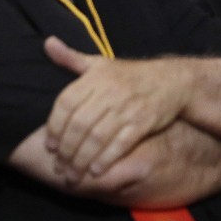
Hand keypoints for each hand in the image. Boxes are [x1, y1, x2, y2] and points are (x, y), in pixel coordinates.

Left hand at [43, 37, 184, 181]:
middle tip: (59, 167)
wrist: (172, 80)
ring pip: (97, 137)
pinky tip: (96, 171)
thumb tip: (47, 44)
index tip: (49, 146)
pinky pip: (121, 143)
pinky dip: (106, 159)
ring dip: (82, 160)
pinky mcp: (143, 121)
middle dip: (66, 150)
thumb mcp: (101, 62)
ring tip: (73, 176)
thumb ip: (71, 58)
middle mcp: (110, 91)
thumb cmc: (131, 74)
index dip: (54, 127)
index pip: (66, 103)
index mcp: (96, 77)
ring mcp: (127, 107)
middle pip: (79, 124)